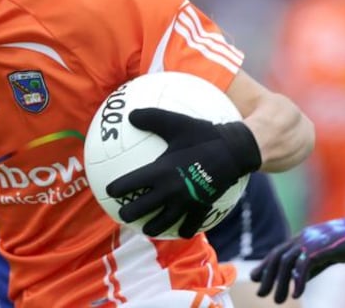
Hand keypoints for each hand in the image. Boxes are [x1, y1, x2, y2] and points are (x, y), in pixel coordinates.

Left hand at [105, 108, 260, 237]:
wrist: (235, 151)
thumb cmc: (204, 134)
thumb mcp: (177, 122)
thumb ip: (152, 118)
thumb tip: (130, 115)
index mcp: (161, 171)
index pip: (130, 184)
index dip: (116, 189)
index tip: (109, 191)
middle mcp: (170, 191)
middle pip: (141, 210)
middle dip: (128, 214)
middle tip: (122, 214)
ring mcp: (186, 203)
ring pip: (163, 224)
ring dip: (152, 228)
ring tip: (146, 228)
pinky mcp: (202, 208)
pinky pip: (190, 225)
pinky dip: (183, 230)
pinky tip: (180, 230)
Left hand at [251, 201, 344, 302]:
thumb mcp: (325, 256)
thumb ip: (310, 266)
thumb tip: (297, 280)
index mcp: (302, 238)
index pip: (278, 252)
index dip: (265, 265)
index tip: (255, 278)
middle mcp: (302, 238)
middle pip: (277, 257)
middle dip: (267, 276)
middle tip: (261, 293)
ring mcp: (310, 241)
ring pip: (286, 263)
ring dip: (280, 283)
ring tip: (277, 301)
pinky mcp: (320, 248)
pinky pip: (304, 266)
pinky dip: (299, 282)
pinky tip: (296, 295)